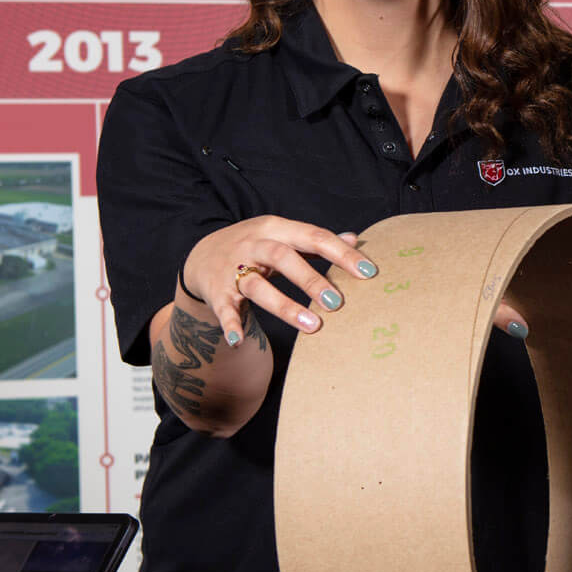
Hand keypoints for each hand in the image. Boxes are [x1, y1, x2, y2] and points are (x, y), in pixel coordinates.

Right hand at [180, 219, 377, 340]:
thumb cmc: (256, 247)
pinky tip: (239, 342)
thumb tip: (355, 238)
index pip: (314, 237)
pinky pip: (224, 309)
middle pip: (283, 258)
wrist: (202, 255)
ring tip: (313, 327)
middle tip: (337, 302)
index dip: (342, 254)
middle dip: (311, 279)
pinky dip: (230, 325)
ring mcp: (233, 269)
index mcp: (276, 229)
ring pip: (257, 285)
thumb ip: (315, 241)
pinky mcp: (217, 292)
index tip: (369, 272)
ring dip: (285, 306)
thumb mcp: (283, 236)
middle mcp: (254, 245)